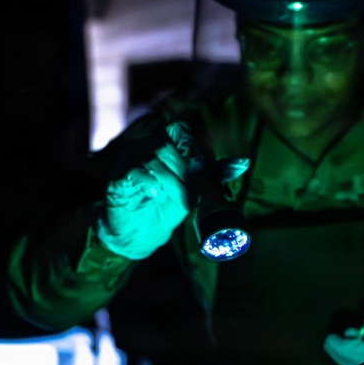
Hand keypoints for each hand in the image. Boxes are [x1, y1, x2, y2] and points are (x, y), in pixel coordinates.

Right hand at [97, 122, 248, 260]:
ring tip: (177, 199)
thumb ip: (215, 174)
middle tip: (190, 191)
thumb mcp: (196, 190)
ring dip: (172, 180)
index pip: (181, 130)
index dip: (193, 148)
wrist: (142, 234)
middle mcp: (147, 146)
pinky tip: (156, 195)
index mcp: (166, 145)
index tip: (201, 170)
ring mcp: (131, 158)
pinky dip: (151, 183)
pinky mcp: (119, 175)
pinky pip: (136, 170)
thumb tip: (243, 163)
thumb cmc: (167, 208)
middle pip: (170, 142)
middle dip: (185, 168)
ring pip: (155, 156)